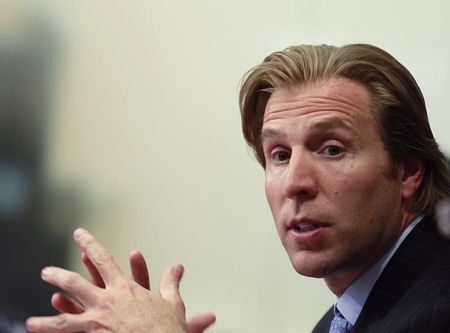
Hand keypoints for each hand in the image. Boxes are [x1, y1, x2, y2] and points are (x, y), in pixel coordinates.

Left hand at [26, 228, 213, 332]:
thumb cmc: (166, 328)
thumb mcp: (172, 302)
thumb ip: (171, 282)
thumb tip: (177, 267)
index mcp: (125, 288)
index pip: (103, 259)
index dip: (89, 244)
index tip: (79, 235)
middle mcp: (108, 301)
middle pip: (76, 283)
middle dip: (59, 276)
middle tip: (46, 272)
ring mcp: (98, 321)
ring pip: (66, 315)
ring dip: (47, 317)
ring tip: (31, 320)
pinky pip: (69, 331)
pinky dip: (54, 330)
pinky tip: (39, 329)